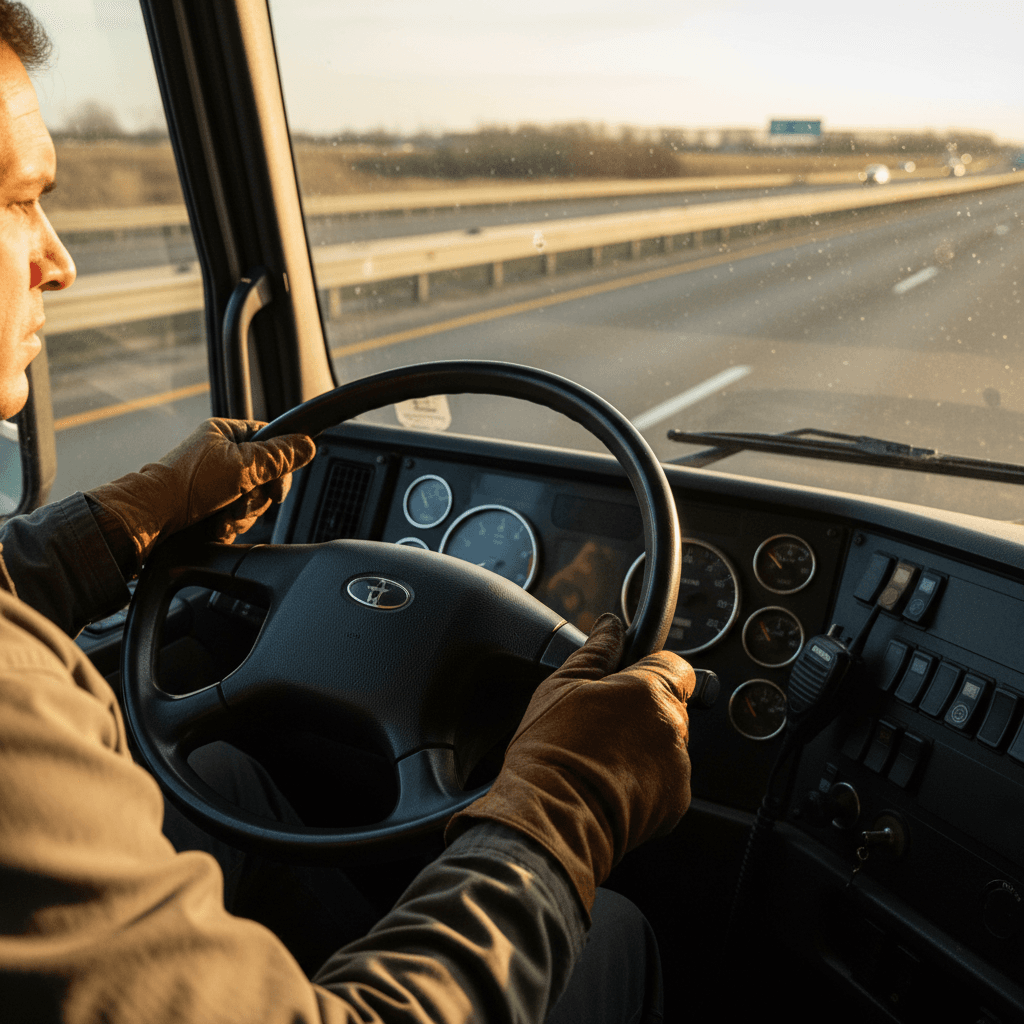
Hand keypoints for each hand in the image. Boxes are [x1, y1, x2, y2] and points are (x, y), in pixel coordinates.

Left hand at [87, 418, 315, 570]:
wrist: (150, 519)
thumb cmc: (185, 486)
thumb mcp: (242, 466)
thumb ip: (279, 457)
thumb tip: (307, 445)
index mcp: (226, 433)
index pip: (272, 442)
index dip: (279, 466)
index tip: (276, 485)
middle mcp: (221, 455)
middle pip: (266, 477)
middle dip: (255, 498)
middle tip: (240, 502)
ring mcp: (215, 482)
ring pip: (252, 501)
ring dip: (241, 515)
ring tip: (222, 518)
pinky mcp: (209, 506)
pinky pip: (237, 516)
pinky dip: (229, 525)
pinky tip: (215, 526)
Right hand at [445, 612, 694, 914]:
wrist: (552, 818)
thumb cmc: (552, 753)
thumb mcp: (562, 686)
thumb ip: (596, 651)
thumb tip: (609, 626)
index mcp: (649, 690)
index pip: (674, 663)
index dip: (649, 668)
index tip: (627, 679)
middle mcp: (672, 726)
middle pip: (669, 705)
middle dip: (641, 710)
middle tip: (600, 723)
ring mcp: (677, 767)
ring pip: (666, 743)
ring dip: (643, 746)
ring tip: (600, 758)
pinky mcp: (674, 803)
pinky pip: (665, 780)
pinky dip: (644, 781)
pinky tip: (609, 783)